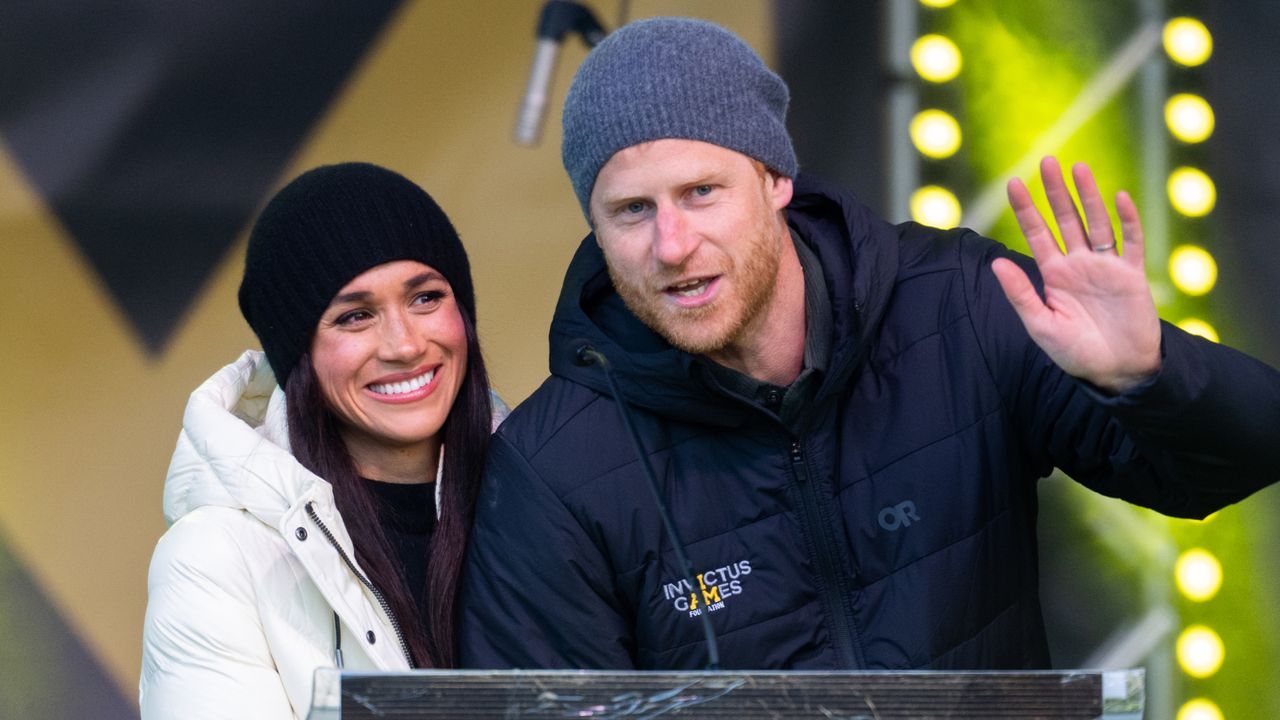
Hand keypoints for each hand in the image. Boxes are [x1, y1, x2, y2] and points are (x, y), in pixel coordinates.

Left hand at [990, 156, 1160, 393]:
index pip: (1037, 234)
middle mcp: (1078, 264)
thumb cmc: (1075, 352)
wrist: (1116, 371)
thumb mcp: (1041, 325)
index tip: (1012, 183)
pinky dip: (1128, 220)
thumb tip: (996, 262)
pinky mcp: (1132, 275)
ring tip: (1078, 168)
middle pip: (1066, 219)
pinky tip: (1120, 197)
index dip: (1026, 209)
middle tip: (1046, 161)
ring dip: (1089, 196)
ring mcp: (1106, 267)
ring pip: (1096, 223)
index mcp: (1054, 275)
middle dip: (1055, 191)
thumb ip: (1020, 294)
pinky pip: (1131, 243)